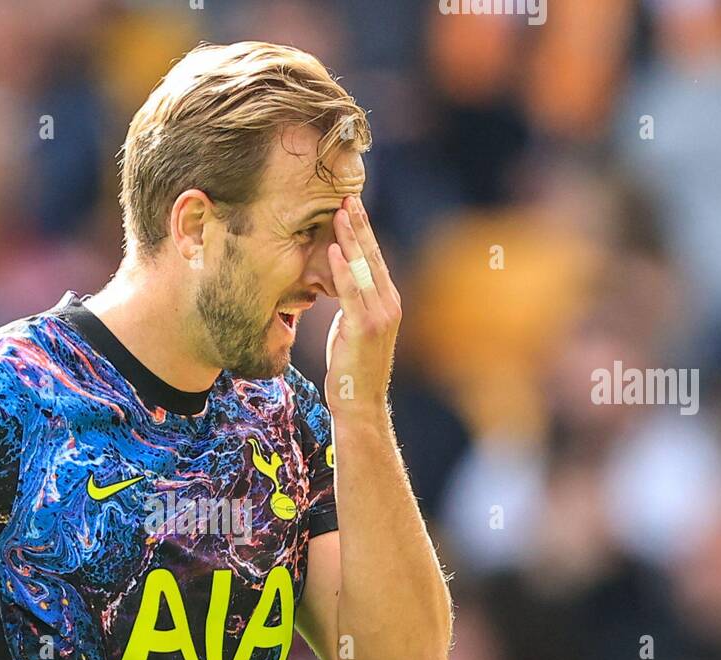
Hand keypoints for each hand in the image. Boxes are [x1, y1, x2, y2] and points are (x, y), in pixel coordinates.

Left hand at [324, 195, 401, 412]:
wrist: (360, 402)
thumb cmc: (352, 367)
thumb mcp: (352, 328)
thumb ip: (351, 303)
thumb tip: (338, 282)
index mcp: (387, 301)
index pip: (374, 259)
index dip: (363, 232)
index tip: (351, 207)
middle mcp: (388, 303)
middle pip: (372, 256)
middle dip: (359, 225)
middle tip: (346, 196)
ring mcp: (379, 315)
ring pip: (362, 268)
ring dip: (349, 238)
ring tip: (339, 213)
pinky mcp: (364, 327)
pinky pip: (351, 292)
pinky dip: (341, 269)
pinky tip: (332, 249)